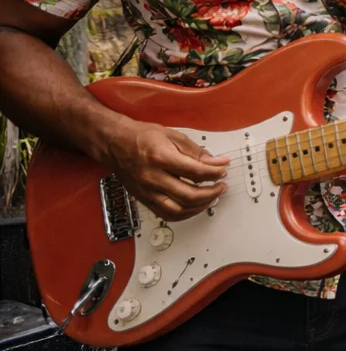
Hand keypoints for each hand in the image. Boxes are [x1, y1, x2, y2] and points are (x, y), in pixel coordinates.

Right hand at [103, 119, 229, 221]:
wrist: (115, 143)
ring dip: (200, 206)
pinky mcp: (143, 199)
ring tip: (212, 197)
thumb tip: (215, 162)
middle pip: (189, 195)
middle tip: (221, 186)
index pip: (195, 172)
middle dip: (211, 192)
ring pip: (178, 210)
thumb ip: (195, 151)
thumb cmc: (141, 137)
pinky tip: (195, 207)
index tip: (223, 168)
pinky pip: (166, 215)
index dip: (215, 172)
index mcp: (161, 158)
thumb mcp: (172, 135)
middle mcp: (152, 178)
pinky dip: (185, 214)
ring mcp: (147, 191)